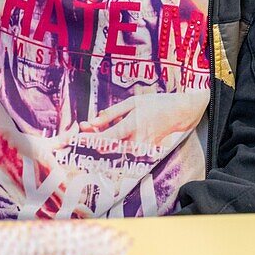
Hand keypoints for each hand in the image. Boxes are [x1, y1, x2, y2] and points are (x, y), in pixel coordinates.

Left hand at [79, 92, 201, 149]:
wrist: (177, 114)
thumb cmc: (154, 104)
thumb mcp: (132, 103)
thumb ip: (111, 114)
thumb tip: (93, 122)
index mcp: (131, 126)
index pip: (105, 138)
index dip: (89, 138)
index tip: (77, 136)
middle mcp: (135, 142)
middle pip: (107, 147)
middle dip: (94, 137)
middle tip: (86, 126)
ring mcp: (139, 149)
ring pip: (114, 148)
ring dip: (104, 138)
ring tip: (100, 124)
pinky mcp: (142, 151)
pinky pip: (123, 147)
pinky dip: (115, 139)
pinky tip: (114, 127)